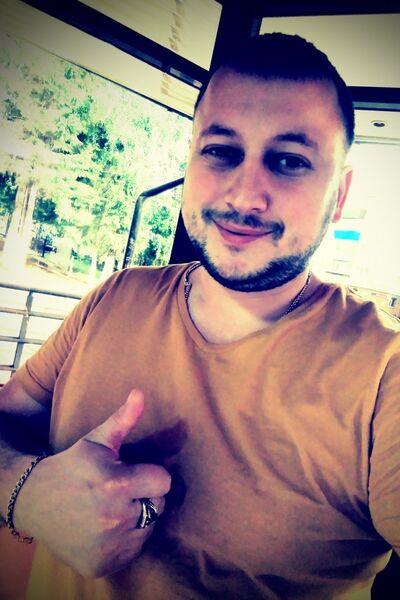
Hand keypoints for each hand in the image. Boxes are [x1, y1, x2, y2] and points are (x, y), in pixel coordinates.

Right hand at [13, 389, 170, 576]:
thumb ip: (124, 419)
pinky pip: (133, 550)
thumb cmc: (72, 466)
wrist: (34, 502)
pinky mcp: (103, 565)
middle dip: (145, 495)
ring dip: (137, 518)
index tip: (134, 472)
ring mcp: (109, 545)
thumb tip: (141, 393)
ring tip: (112, 507)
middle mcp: (115, 517)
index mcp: (116, 484)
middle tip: (120, 490)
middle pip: (159, 505)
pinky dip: (125, 540)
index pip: (164, 481)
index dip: (151, 475)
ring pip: (148, 529)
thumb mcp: (96, 440)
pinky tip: (105, 527)